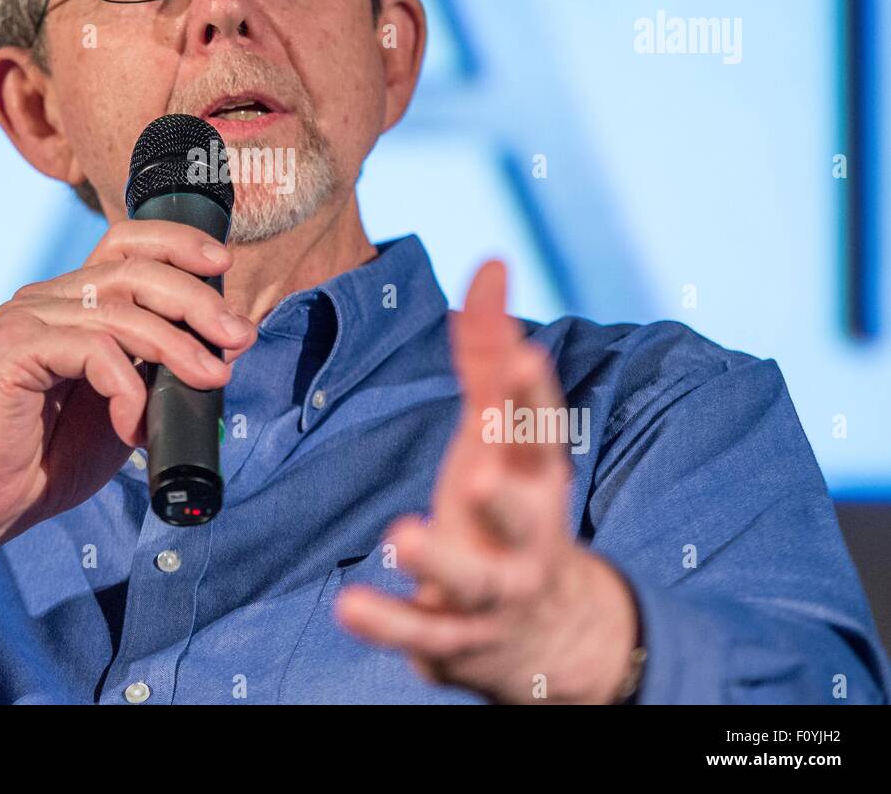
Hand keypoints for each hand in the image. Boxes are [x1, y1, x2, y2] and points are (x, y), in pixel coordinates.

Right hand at [0, 219, 255, 627]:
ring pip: (119, 310)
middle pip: (133, 270)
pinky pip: (92, 351)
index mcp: (72, 301)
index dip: (177, 242)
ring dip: (177, 346)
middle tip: (238, 336)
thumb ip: (163, 367)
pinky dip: (127, 389)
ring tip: (210, 379)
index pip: (126, 242)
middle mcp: (47, 298)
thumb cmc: (53, 456)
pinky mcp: (13, 349)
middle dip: (196, 298)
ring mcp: (26, 318)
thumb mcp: (128, 402)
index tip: (224, 263)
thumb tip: (227, 342)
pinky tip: (134, 426)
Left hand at [334, 259, 638, 703]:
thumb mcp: (502, 433)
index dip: (535, 396)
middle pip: (524, 515)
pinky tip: (351, 606)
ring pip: (475, 581)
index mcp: (535, 475)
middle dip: (504, 497)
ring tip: (404, 534)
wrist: (547, 633)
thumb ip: (489, 354)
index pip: (541, 433)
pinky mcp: (459, 636)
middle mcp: (526, 532)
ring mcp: (496, 590)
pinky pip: (424, 633)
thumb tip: (491, 263)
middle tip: (476, 475)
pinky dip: (390, 622)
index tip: (525, 354)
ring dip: (442, 560)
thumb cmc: (511, 506)